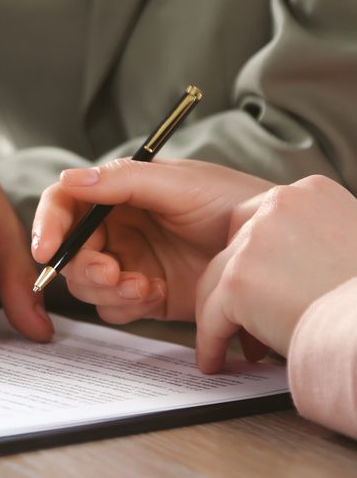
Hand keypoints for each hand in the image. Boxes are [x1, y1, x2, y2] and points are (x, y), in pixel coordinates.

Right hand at [31, 159, 272, 323]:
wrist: (272, 248)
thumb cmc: (232, 201)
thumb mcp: (178, 184)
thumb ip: (121, 181)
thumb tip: (69, 179)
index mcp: (116, 193)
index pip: (64, 205)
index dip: (47, 225)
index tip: (46, 250)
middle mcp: (115, 228)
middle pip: (69, 252)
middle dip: (84, 267)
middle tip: (110, 274)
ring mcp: (128, 262)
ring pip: (86, 285)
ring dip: (107, 290)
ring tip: (142, 287)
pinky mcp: (143, 294)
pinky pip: (113, 307)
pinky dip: (128, 306)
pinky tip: (157, 295)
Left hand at [195, 175, 356, 372]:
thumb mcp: (352, 243)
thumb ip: (320, 237)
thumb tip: (294, 262)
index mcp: (310, 192)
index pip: (263, 220)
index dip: (258, 257)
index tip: (263, 285)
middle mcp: (278, 206)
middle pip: (233, 249)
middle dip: (235, 286)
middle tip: (243, 319)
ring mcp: (254, 244)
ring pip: (216, 282)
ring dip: (218, 315)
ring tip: (225, 342)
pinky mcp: (238, 283)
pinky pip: (211, 317)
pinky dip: (211, 342)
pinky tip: (215, 361)